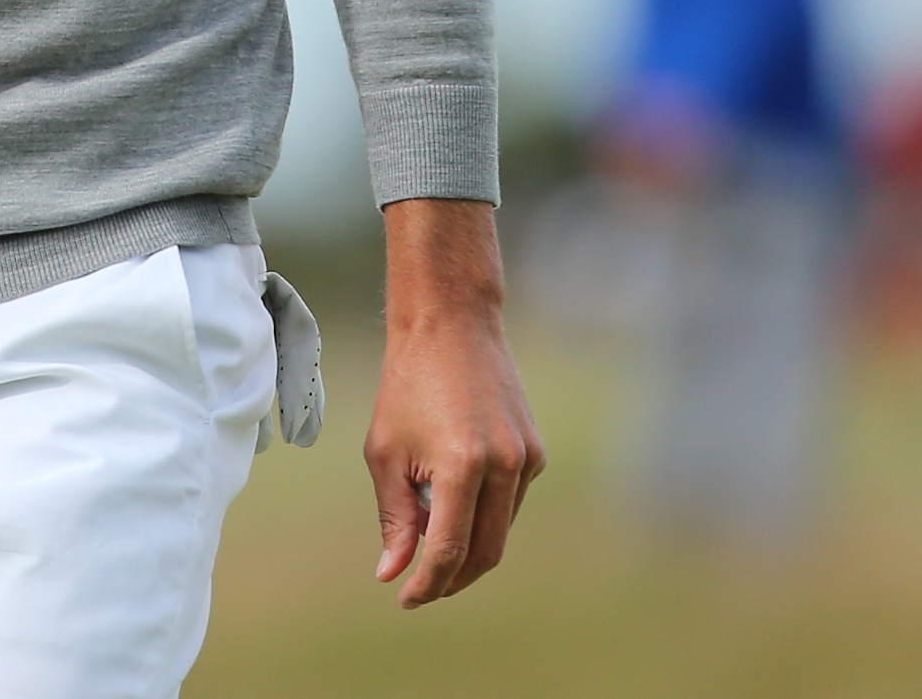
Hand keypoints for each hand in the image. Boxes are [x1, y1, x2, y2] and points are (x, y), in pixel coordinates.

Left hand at [364, 197, 544, 608]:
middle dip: (451, 579)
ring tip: (428, 540)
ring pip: (500, 532)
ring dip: (467, 549)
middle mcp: (504, 466)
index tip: (405, 597)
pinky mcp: (535, 452)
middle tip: (420, 586)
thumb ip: (394, 516)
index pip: (449, 550)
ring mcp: (526, 459)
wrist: (451, 325)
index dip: (427, 583)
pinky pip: (510, 504)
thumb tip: (394, 570)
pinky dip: (483, 518)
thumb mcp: (385, 451)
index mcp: (462, 465)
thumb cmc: (407, 384)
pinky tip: (453, 506)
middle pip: (484, 553)